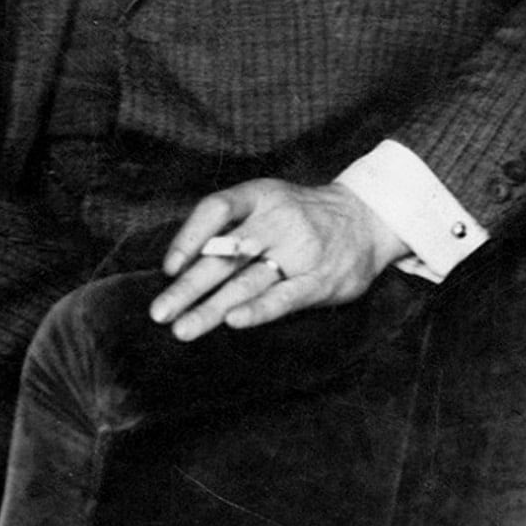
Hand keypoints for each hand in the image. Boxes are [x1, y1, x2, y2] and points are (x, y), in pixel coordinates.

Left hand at [148, 179, 408, 341]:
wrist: (366, 218)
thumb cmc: (301, 214)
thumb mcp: (267, 200)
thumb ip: (231, 223)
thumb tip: (182, 261)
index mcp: (259, 196)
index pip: (216, 209)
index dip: (188, 237)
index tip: (169, 267)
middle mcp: (276, 221)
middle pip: (224, 256)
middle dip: (188, 287)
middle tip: (159, 312)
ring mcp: (298, 251)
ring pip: (246, 282)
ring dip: (211, 308)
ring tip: (183, 329)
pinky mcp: (318, 280)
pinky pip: (283, 297)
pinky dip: (257, 310)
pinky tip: (234, 321)